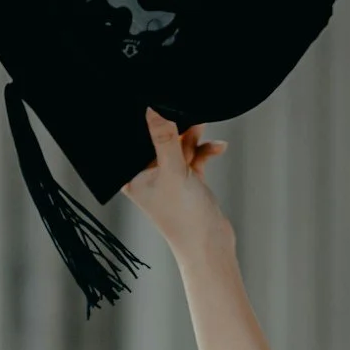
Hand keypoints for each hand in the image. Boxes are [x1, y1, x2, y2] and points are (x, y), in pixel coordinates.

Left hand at [122, 109, 230, 263]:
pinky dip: (204, 150)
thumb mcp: (173, 171)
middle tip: (187, 111)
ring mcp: (168, 177)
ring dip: (192, 137)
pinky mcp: (187, 180)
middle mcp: (146, 175)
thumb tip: (153, 109)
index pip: (134, 141)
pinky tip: (218, 147)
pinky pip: (194, 156)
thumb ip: (164, 138)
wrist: (211, 245)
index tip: (159, 104)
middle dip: (175, 127)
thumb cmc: (184, 218)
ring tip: (203, 125)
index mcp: (131, 176)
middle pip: (157, 140)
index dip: (145, 122)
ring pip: (178, 145)